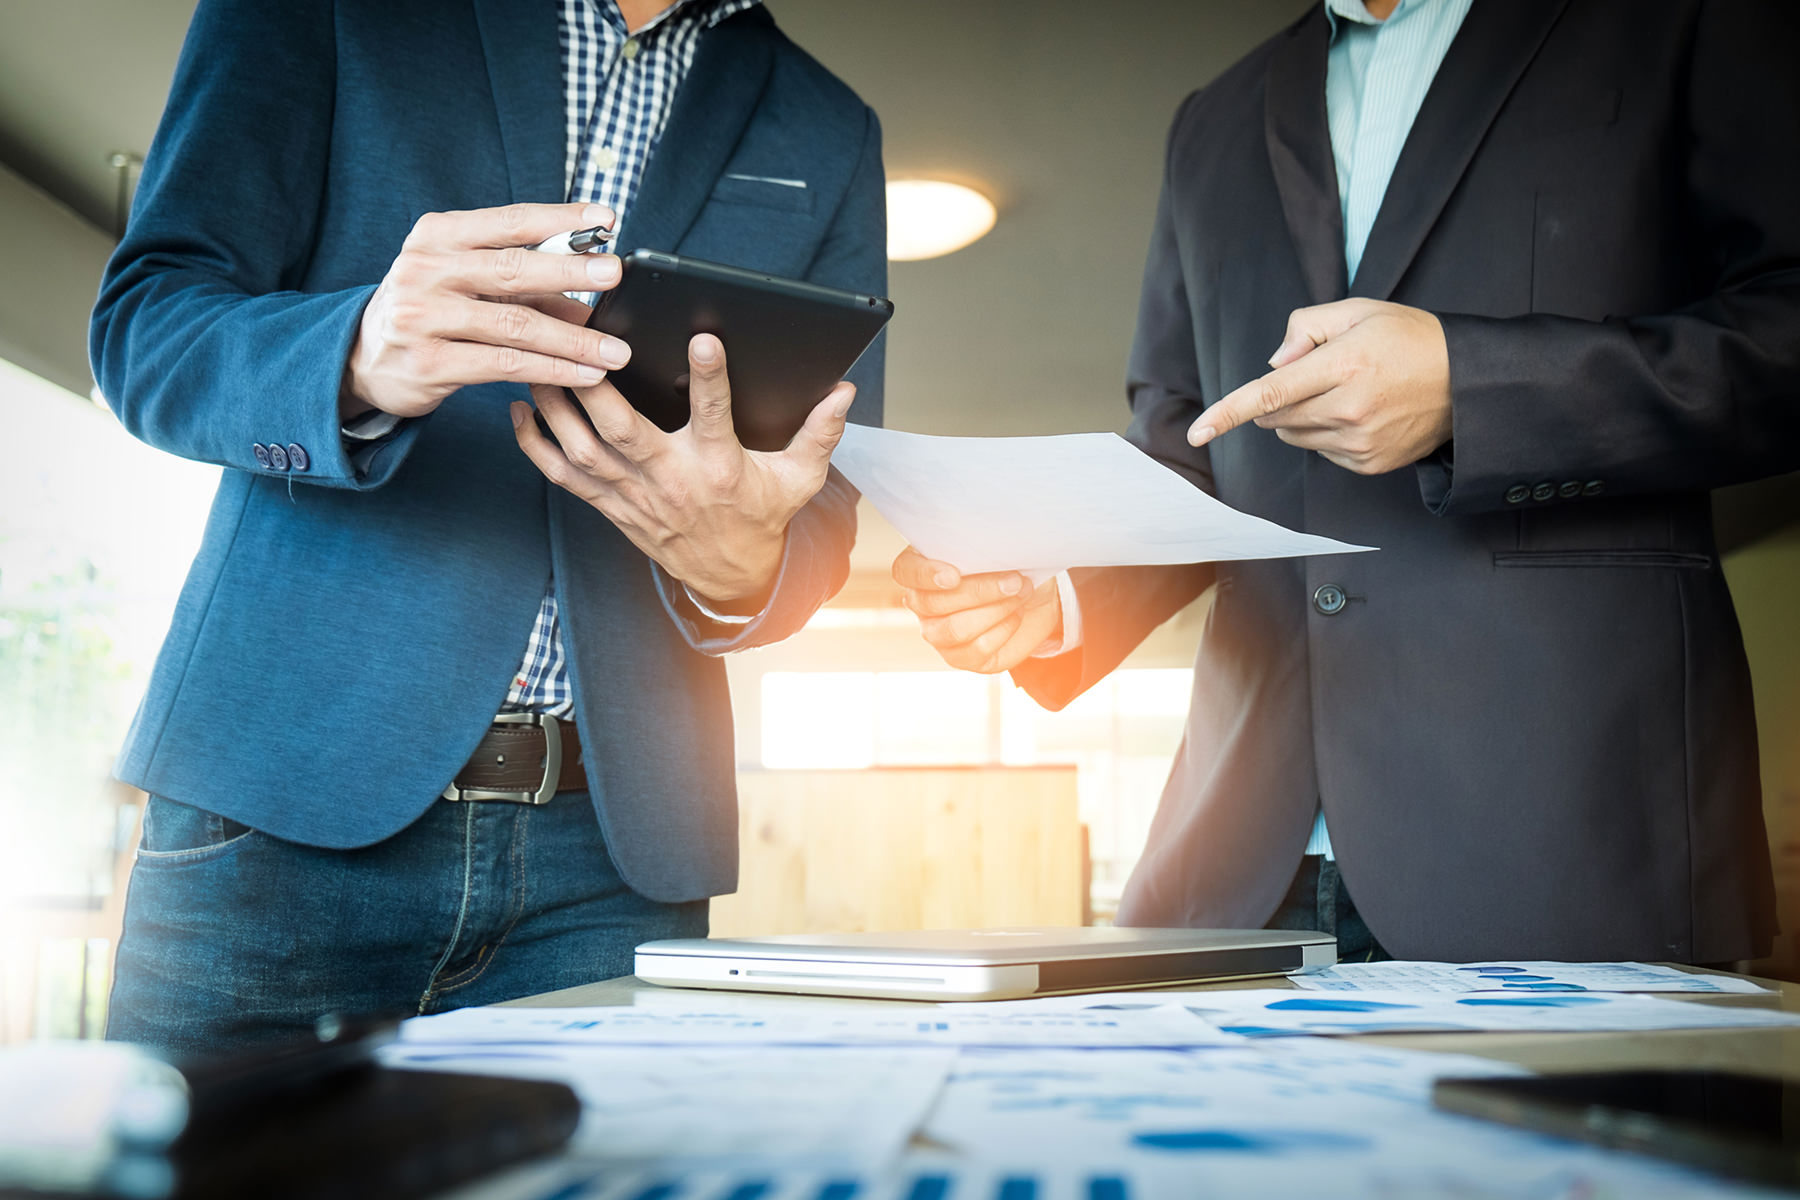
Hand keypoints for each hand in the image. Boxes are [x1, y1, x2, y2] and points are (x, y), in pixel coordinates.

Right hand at [342, 202, 631, 421]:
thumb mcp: (463, 280)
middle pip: (512, 268)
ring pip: (515, 325)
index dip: (560, 219)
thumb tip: (591, 287)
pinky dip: (551, 370)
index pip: (509, 221)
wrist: (361, 358)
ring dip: (573, 339)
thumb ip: (518, 279)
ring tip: (615, 351)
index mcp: (438, 236)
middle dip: (571, 271)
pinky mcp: (430, 363)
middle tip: (614, 274)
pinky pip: (505, 365)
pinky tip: (585, 374)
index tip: (606, 220)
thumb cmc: (428, 310)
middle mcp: (426, 270)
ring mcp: (423, 317)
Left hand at [512, 333, 854, 607]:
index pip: (714, 415)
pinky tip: (522, 408)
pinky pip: (562, 475)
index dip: (710, 378)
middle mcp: (671, 480)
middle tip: (578, 339)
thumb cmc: (761, 517)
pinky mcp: (610, 505)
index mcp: (719, 467)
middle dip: (596, 386)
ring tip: (537, 359)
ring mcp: (634, 495)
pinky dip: (536, 443)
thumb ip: (820, 433)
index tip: (702, 338)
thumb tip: (844, 391)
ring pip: (583, 448)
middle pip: (623, 431)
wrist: (729, 578)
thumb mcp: (800, 479)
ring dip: (556, 405)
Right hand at [891, 547, 1062, 673]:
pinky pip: (978, 648)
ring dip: (996, 609)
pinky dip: (1004, 627)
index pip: (904, 571)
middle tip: (1015, 580)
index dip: (924, 574)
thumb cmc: (1009, 562)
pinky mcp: (961, 657)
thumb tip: (995, 551)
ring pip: (955, 629)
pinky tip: (1018, 612)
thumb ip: (983, 547)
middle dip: (979, 591)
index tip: (953, 575)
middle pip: (933, 603)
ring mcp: (937, 634)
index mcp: (921, 567)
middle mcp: (922, 603)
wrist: (1033, 593)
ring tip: (1022, 592)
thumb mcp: (997, 547)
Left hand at [1187, 298, 1451, 474]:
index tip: (1198, 432)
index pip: (1270, 394)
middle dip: (1279, 400)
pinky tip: (1360, 414)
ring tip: (1343, 392)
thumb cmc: (1409, 338)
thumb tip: (1274, 364)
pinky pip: (1323, 452)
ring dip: (1300, 417)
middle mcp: (1349, 408)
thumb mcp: (1358, 311)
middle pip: (1278, 418)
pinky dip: (1326, 434)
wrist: (1466, 381)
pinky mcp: (1369, 464)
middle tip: (1314, 376)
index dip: (1228, 413)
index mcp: (1344, 365)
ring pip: (1296, 437)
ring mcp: (1360, 441)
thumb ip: (1305, 326)